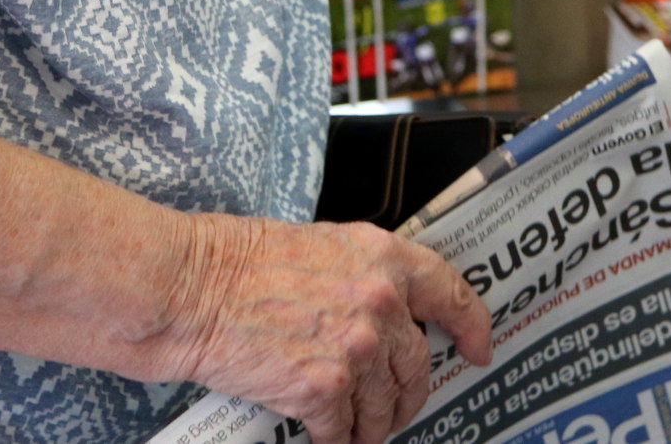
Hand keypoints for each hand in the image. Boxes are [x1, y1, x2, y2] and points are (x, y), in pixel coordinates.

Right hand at [166, 213, 494, 443]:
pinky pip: (343, 430)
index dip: (473, 326)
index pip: (451, 294)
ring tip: (358, 430)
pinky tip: (325, 437)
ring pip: (386, 405)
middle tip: (399, 407)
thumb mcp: (324, 247)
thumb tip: (387, 311)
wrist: (191, 288)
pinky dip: (337, 439)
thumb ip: (364, 276)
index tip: (479, 348)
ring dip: (375, 425)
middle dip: (409, 394)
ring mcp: (356, 348)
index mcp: (384, 258)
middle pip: (417, 364)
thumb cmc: (241, 263)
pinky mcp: (324, 389)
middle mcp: (380, 302)